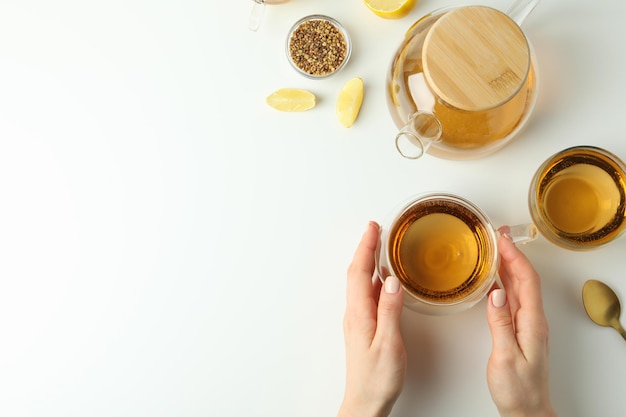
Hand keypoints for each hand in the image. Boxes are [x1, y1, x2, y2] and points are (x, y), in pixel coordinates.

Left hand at [338, 222, 406, 416]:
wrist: (365, 401)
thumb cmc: (377, 378)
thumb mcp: (389, 344)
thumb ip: (390, 311)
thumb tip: (392, 281)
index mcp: (359, 314)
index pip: (359, 271)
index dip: (366, 247)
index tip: (373, 228)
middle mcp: (355, 313)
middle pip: (357, 272)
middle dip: (365, 247)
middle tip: (375, 228)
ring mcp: (357, 319)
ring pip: (360, 281)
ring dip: (367, 260)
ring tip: (378, 245)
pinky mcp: (363, 326)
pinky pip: (365, 293)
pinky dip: (371, 277)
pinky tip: (381, 277)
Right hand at [486, 230, 556, 416]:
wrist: (527, 411)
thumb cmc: (517, 389)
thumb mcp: (506, 356)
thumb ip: (500, 324)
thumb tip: (496, 293)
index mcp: (532, 323)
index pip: (526, 280)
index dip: (515, 257)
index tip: (501, 239)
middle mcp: (532, 320)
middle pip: (525, 279)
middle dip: (512, 253)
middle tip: (497, 234)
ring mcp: (527, 325)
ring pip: (519, 287)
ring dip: (508, 265)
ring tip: (495, 248)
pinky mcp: (519, 330)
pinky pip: (513, 298)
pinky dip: (504, 282)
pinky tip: (494, 278)